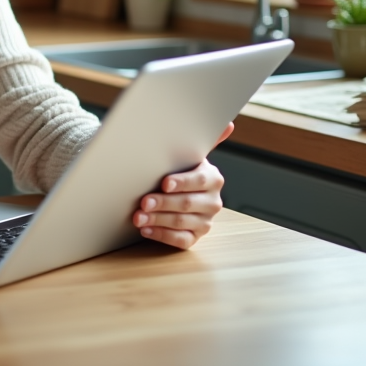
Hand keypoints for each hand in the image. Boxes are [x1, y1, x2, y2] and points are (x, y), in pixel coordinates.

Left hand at [131, 121, 233, 249]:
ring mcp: (205, 221)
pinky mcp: (195, 237)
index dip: (182, 183)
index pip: (199, 181)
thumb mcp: (190, 155)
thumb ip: (206, 140)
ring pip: (181, 223)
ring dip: (157, 220)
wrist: (179, 193)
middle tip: (143, 202)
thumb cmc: (181, 171)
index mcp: (213, 179)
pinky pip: (180, 240)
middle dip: (163, 203)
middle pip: (187, 204)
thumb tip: (228, 124)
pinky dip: (161, 235)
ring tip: (138, 217)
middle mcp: (213, 202)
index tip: (164, 183)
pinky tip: (146, 229)